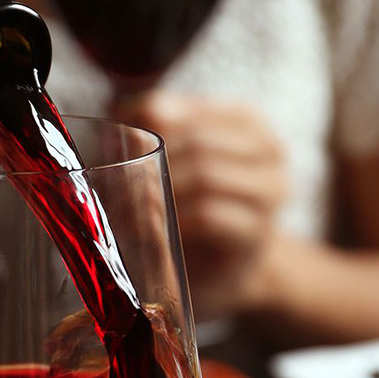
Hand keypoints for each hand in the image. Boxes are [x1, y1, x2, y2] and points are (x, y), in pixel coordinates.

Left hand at [111, 92, 288, 318]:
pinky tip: (151, 229)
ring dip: (158, 194)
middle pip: (197, 143)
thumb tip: (116, 115)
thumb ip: (148, 135)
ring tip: (125, 211)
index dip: (141, 126)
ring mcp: (269, 192)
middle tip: (112, 186)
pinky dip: (172, 221)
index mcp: (245, 120)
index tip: (108, 146)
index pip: (185, 108)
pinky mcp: (256, 232)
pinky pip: (209, 216)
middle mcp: (269, 150)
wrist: (221, 269)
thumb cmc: (188, 208)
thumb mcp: (168, 164)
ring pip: (206, 176)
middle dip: (148, 164)